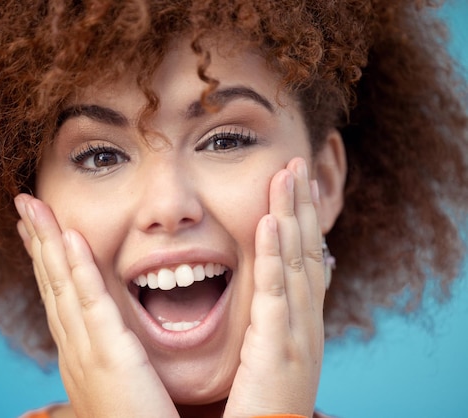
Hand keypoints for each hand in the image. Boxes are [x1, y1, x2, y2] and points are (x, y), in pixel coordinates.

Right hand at [14, 194, 178, 417]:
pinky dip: (79, 269)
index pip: (56, 297)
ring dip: (48, 242)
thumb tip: (52, 396)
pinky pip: (92, 303)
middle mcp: (73, 350)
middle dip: (37, 241)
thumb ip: (90, 377)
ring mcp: (87, 351)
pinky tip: (70, 238)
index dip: (44, 260)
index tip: (35, 230)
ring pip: (62, 285)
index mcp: (76, 356)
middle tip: (25, 204)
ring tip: (34, 205)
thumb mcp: (103, 398)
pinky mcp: (110, 355)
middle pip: (50, 283)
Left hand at [224, 158, 324, 417]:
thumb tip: (277, 290)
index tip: (296, 186)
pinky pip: (276, 293)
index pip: (304, 261)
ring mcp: (296, 335)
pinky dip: (275, 256)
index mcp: (300, 324)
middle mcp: (305, 323)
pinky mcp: (278, 349)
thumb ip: (272, 320)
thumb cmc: (261, 408)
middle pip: (305, 252)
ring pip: (295, 263)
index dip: (303, 221)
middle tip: (296, 164)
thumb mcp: (271, 356)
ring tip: (288, 174)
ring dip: (292, 216)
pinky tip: (271, 223)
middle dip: (301, 207)